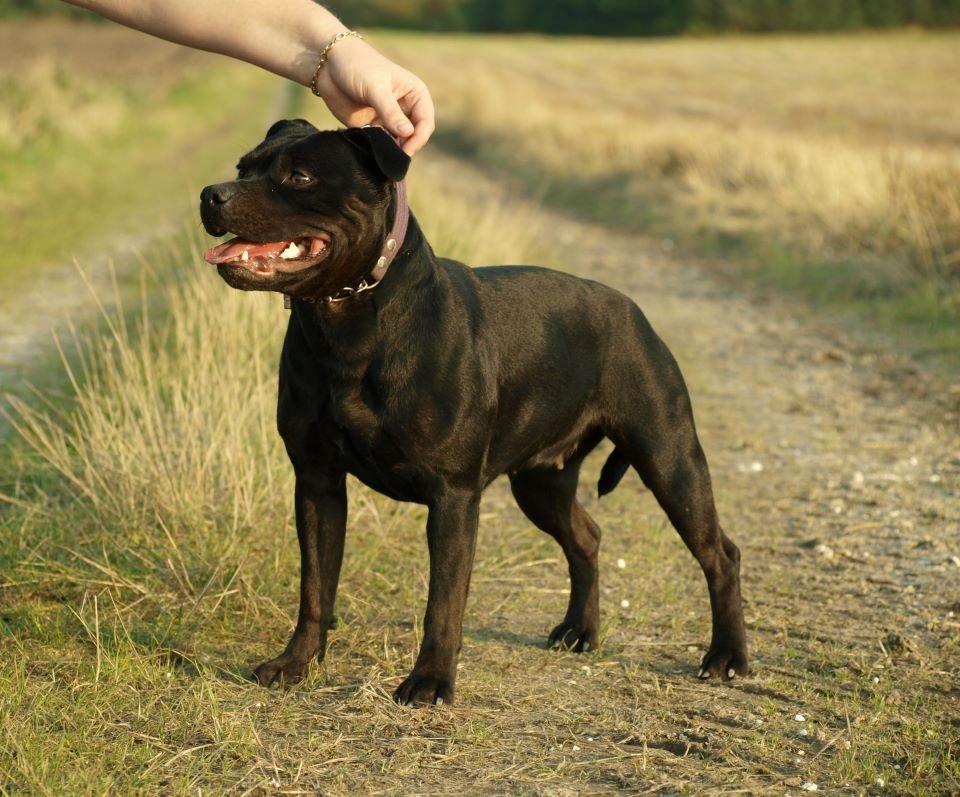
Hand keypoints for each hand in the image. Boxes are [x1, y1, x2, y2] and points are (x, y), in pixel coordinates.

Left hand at [314, 36, 434, 156]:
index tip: (406, 150)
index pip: (425, 122)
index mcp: (415, 94)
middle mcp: (405, 108)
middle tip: (393, 156)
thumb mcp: (376, 88)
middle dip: (407, 146)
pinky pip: (381, 144)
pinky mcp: (373, 127)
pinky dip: (378, 149)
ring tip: (381, 153)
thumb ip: (391, 112)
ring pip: (399, 142)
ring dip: (392, 150)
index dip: (419, 138)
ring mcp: (389, 118)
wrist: (327, 64)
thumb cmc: (357, 65)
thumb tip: (408, 134)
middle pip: (414, 135)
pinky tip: (371, 150)